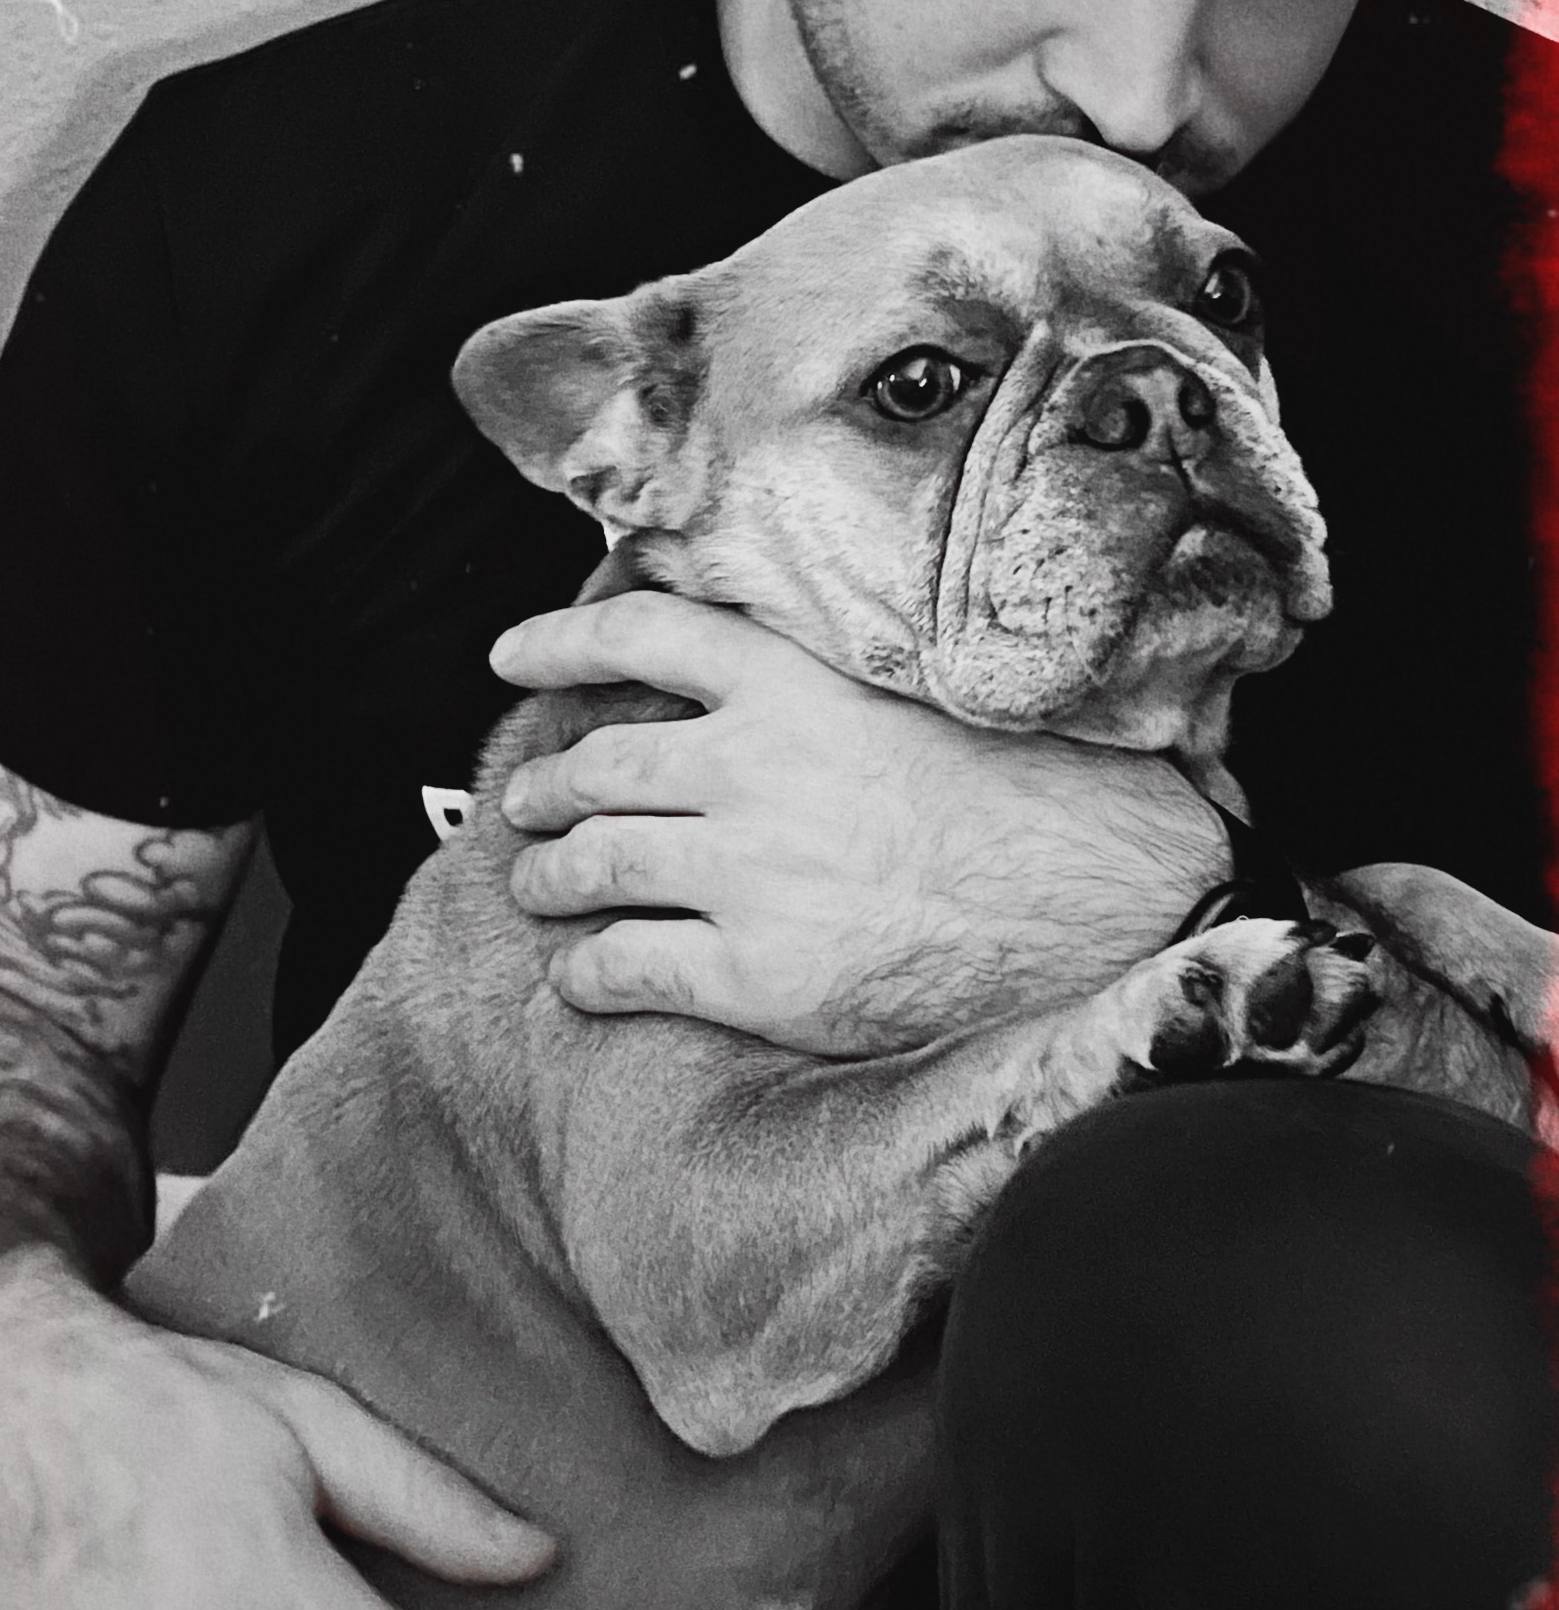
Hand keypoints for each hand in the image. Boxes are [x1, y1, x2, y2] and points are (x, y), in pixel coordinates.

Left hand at [490, 592, 1228, 1054]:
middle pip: (597, 764)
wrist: (1102, 888)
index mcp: (788, 681)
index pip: (635, 631)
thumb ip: (809, 669)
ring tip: (538, 884)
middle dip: (544, 788)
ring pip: (593, 865)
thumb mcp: (905, 683)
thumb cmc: (1019, 784)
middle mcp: (750, 764)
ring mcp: (749, 869)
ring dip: (548, 877)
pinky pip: (627, 967)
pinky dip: (584, 972)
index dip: (555, 641)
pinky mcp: (762, 970)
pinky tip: (579, 978)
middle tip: (528, 803)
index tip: (508, 655)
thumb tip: (733, 646)